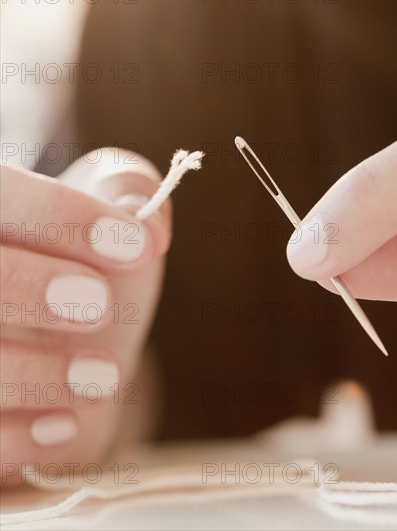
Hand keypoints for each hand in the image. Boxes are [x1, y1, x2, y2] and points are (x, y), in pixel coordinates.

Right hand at [0, 148, 170, 484]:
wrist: (76, 349)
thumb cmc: (91, 274)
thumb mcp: (113, 222)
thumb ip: (130, 191)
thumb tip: (148, 219)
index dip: (62, 218)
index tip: (138, 247)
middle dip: (30, 288)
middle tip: (101, 305)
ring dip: (34, 372)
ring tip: (104, 377)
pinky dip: (15, 437)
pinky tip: (66, 426)